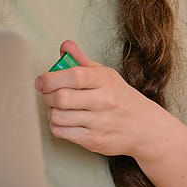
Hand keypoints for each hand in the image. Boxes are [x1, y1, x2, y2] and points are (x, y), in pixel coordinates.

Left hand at [34, 40, 161, 157]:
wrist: (145, 128)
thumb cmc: (122, 99)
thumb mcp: (107, 75)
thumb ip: (83, 61)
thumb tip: (65, 46)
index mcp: (106, 80)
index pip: (74, 75)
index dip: (51, 78)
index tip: (42, 80)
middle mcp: (104, 101)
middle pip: (62, 98)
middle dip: (47, 95)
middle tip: (47, 93)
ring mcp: (99, 122)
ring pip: (58, 116)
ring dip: (51, 111)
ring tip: (57, 107)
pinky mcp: (94, 140)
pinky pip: (62, 133)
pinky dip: (56, 126)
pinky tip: (63, 120)